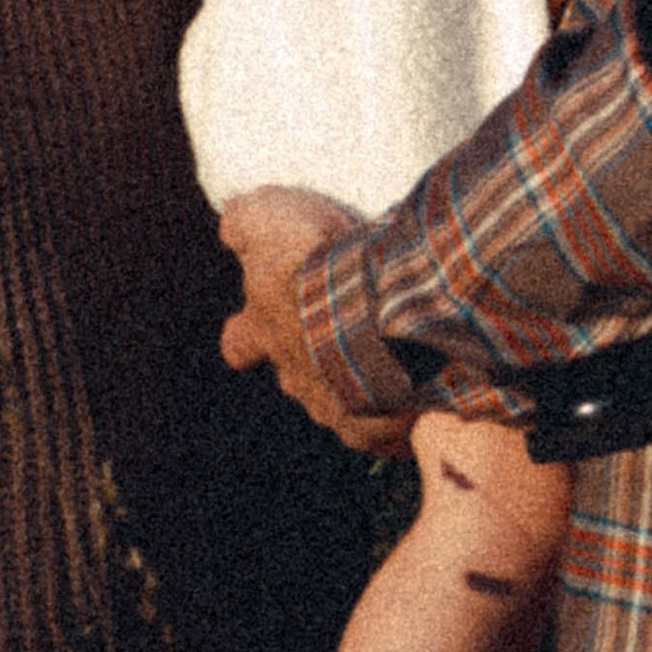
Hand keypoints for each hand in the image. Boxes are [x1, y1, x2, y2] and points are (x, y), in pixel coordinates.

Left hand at [218, 187, 412, 456]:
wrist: (375, 311)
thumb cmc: (316, 265)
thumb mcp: (269, 219)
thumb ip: (245, 221)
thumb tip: (231, 222)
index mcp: (266, 330)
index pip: (240, 342)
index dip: (246, 335)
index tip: (253, 328)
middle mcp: (295, 376)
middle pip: (294, 376)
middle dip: (313, 360)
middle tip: (342, 336)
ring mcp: (336, 408)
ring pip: (340, 404)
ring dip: (358, 384)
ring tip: (392, 361)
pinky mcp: (379, 430)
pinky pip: (387, 433)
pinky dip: (399, 419)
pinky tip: (420, 397)